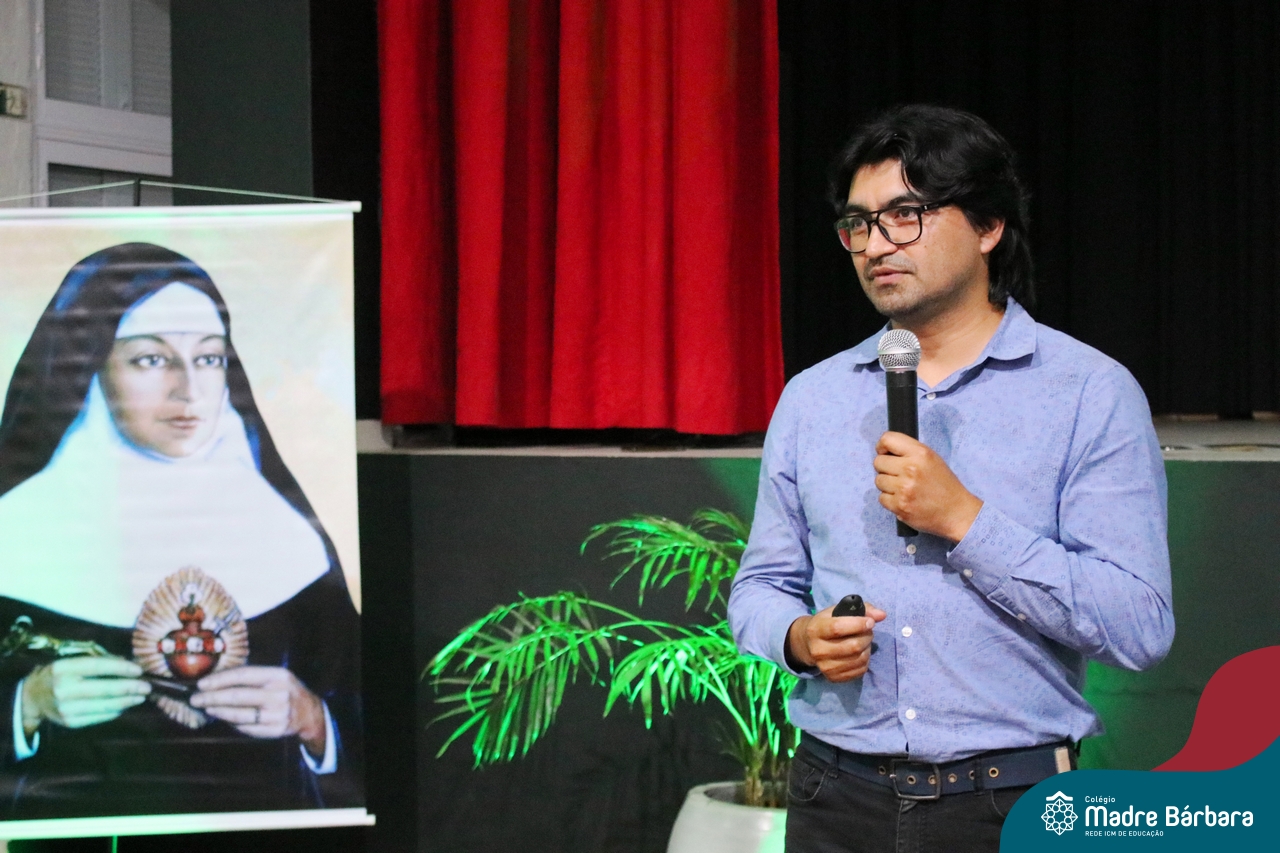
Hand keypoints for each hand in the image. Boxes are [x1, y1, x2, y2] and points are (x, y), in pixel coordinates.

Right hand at [21, 656, 150, 735]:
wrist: (33, 697)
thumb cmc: (60, 674)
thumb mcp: (72, 661)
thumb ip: (98, 660)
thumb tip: (129, 664)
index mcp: (64, 668)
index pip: (98, 666)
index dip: (121, 668)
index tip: (139, 670)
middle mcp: (63, 689)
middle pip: (105, 689)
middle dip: (130, 688)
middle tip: (147, 686)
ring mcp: (66, 708)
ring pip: (105, 705)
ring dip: (127, 701)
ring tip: (141, 696)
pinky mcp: (70, 722)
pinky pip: (99, 717)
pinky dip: (115, 711)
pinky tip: (124, 705)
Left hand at [191, 666, 326, 755]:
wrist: (309, 712)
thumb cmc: (285, 690)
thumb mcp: (275, 677)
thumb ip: (251, 677)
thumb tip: (216, 681)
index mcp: (278, 676)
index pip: (243, 675)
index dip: (219, 680)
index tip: (201, 684)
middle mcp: (279, 694)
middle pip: (237, 696)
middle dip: (212, 697)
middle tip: (195, 698)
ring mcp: (277, 714)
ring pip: (239, 714)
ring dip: (218, 711)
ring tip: (206, 707)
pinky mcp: (274, 730)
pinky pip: (246, 727)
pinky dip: (232, 723)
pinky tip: (223, 717)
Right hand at [787, 604, 887, 681]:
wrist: (808, 645)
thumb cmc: (827, 624)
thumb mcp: (838, 612)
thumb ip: (862, 609)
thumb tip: (882, 615)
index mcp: (816, 630)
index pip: (838, 628)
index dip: (858, 624)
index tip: (870, 622)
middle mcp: (818, 650)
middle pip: (853, 646)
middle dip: (867, 636)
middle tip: (868, 631)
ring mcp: (825, 667)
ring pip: (859, 659)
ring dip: (868, 648)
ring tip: (864, 642)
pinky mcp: (833, 678)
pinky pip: (860, 670)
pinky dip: (866, 660)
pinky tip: (861, 653)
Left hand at [873, 431, 982, 541]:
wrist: (956, 512)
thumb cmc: (943, 484)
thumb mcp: (932, 458)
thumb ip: (909, 452)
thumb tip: (884, 451)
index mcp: (920, 453)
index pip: (887, 439)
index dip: (881, 446)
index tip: (885, 453)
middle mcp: (911, 468)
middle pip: (878, 462)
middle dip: (885, 468)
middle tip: (898, 475)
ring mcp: (904, 489)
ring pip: (878, 481)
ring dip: (888, 485)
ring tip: (903, 489)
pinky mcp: (900, 506)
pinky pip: (881, 498)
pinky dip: (890, 500)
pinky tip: (904, 500)